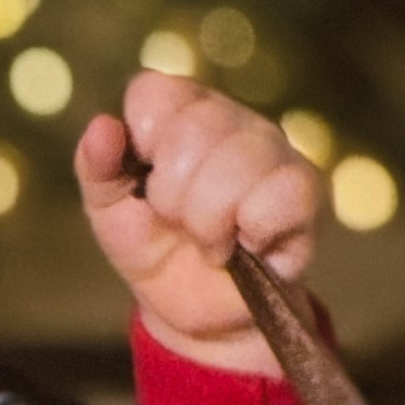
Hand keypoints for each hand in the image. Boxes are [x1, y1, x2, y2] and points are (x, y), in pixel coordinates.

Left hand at [75, 71, 321, 370]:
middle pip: (196, 129)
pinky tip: (249, 245)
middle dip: (171, 195)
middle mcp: (233, 119)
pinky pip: (283, 194)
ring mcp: (275, 151)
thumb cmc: (154, 248)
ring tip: (212, 240)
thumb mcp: (109, 212)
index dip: (143, 142)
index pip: (154, 92)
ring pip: (240, 162)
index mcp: (181, 111)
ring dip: (209, 221)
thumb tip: (102, 127)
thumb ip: (97, 167)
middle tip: (178, 222)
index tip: (145, 182)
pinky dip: (254, 232)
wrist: (195, 312)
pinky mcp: (307, 191)